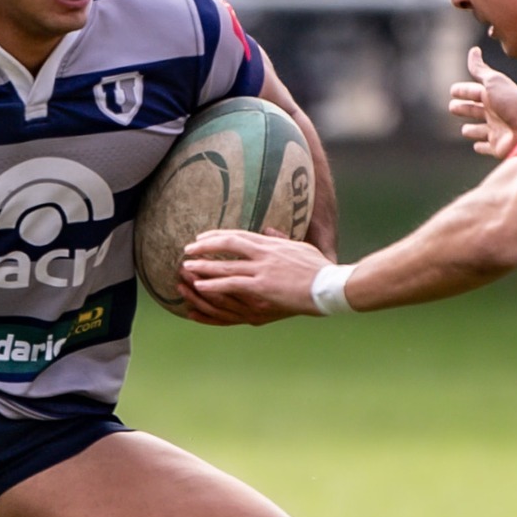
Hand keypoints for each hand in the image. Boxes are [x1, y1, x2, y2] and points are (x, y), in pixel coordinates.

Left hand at [181, 229, 331, 323]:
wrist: (331, 285)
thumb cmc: (321, 269)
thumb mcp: (302, 247)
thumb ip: (282, 238)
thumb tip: (269, 229)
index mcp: (273, 243)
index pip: (240, 234)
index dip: (219, 235)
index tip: (203, 237)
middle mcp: (265, 253)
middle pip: (229, 243)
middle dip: (205, 246)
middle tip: (188, 249)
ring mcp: (263, 269)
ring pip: (226, 264)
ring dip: (204, 265)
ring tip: (186, 266)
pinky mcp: (262, 287)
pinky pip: (232, 283)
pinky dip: (214, 284)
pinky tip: (200, 286)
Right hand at [448, 46, 516, 157]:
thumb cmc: (513, 102)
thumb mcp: (493, 82)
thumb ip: (480, 69)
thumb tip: (473, 50)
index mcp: (491, 96)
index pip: (472, 92)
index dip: (462, 91)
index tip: (452, 91)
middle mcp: (493, 113)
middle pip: (473, 110)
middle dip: (463, 108)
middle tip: (452, 107)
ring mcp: (496, 130)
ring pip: (479, 130)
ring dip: (471, 130)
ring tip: (464, 130)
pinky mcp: (498, 147)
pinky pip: (486, 147)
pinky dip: (481, 147)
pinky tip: (477, 146)